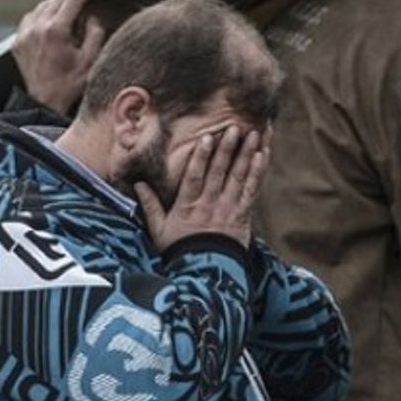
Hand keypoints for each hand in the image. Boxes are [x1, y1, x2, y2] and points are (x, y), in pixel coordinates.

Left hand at [11, 0, 105, 113]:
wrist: (46, 104)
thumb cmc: (71, 86)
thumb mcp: (91, 60)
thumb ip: (94, 33)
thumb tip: (92, 17)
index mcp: (55, 31)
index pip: (73, 0)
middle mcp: (36, 28)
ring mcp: (24, 34)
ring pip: (42, 6)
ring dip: (59, 0)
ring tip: (73, 0)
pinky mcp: (18, 42)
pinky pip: (31, 18)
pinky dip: (44, 12)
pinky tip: (53, 15)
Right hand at [136, 126, 268, 251]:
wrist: (205, 274)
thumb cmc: (180, 250)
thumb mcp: (158, 230)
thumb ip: (150, 205)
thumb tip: (138, 184)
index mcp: (188, 205)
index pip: (195, 175)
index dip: (202, 156)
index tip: (207, 137)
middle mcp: (210, 204)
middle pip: (220, 172)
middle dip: (228, 148)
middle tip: (236, 127)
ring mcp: (229, 209)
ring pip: (240, 177)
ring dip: (247, 154)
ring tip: (254, 134)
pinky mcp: (243, 215)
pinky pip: (252, 191)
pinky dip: (258, 172)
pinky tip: (263, 156)